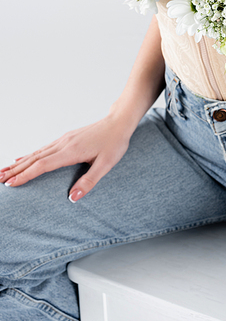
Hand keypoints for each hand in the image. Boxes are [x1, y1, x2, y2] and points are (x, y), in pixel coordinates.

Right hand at [0, 114, 134, 201]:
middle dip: (15, 170)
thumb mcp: (106, 164)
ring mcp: (64, 140)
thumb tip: (72, 198)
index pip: (42, 166)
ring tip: (4, 171)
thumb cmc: (115, 142)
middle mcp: (63, 144)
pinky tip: (23, 158)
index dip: (26, 176)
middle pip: (34, 159)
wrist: (119, 122)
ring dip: (19, 163)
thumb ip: (89, 181)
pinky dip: (30, 155)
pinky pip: (43, 148)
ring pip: (36, 153)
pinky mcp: (66, 138)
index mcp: (71, 151)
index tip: (11, 184)